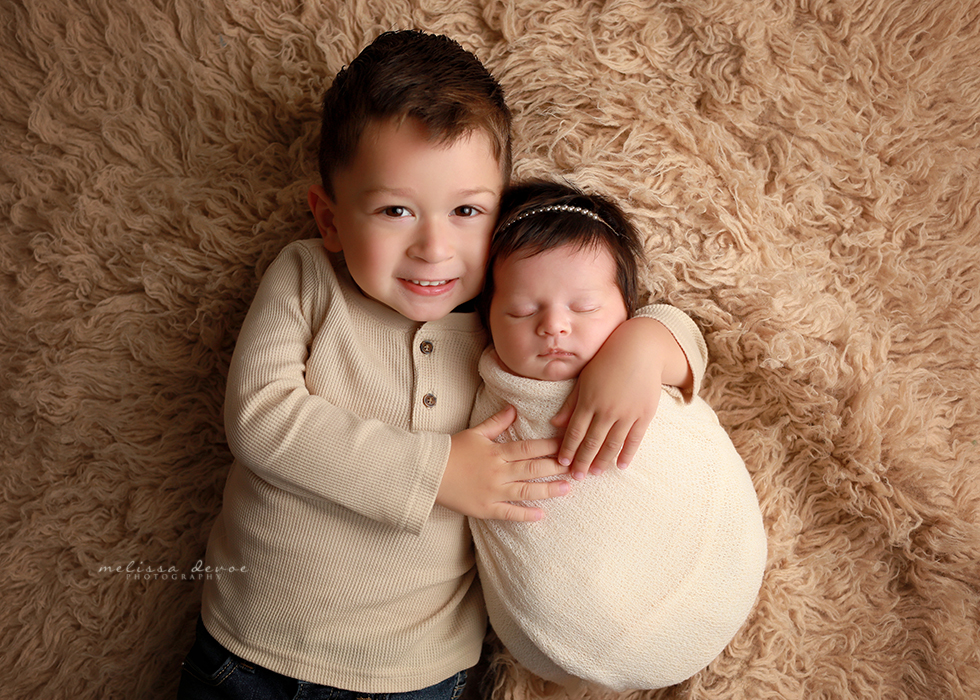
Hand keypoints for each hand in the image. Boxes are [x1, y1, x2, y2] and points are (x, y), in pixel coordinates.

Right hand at [438, 405, 569, 520]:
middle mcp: (498, 472)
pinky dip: (525, 514)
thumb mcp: (475, 432)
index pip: (529, 448)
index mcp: (497, 452)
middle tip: (576, 466)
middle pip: (533, 469)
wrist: (428, 472)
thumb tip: (514, 409)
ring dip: (549, 490)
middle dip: (556, 467)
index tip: (567, 444)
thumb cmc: (451, 450)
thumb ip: (497, 422)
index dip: (550, 446)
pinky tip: (541, 515)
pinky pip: (509, 513)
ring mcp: (493, 492)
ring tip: (568, 488)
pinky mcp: (485, 508)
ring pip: (526, 491)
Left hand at [552, 317, 687, 476]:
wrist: (640, 349)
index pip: (575, 431)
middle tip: (577, 477)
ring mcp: (627, 413)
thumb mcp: (584, 379)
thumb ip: (571, 403)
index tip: (562, 463)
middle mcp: (607, 409)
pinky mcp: (644, 414)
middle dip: (583, 461)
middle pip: (592, 442)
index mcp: (589, 400)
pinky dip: (627, 453)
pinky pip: (635, 439)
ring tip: (595, 473)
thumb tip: (554, 423)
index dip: (568, 449)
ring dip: (602, 461)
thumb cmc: (607, 360)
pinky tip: (621, 465)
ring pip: (612, 444)